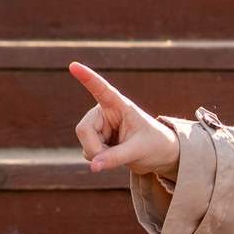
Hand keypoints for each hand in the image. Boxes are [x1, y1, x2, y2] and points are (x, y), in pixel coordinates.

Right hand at [71, 62, 182, 177]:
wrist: (159, 154)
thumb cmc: (154, 144)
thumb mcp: (138, 150)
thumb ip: (115, 158)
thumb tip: (93, 167)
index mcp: (119, 105)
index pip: (100, 89)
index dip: (87, 78)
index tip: (74, 65)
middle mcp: (105, 112)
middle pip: (83, 129)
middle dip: (94, 148)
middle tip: (111, 157)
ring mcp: (99, 126)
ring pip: (84, 142)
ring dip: (99, 155)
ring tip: (120, 153)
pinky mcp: (96, 139)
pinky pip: (88, 152)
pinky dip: (99, 160)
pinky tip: (113, 155)